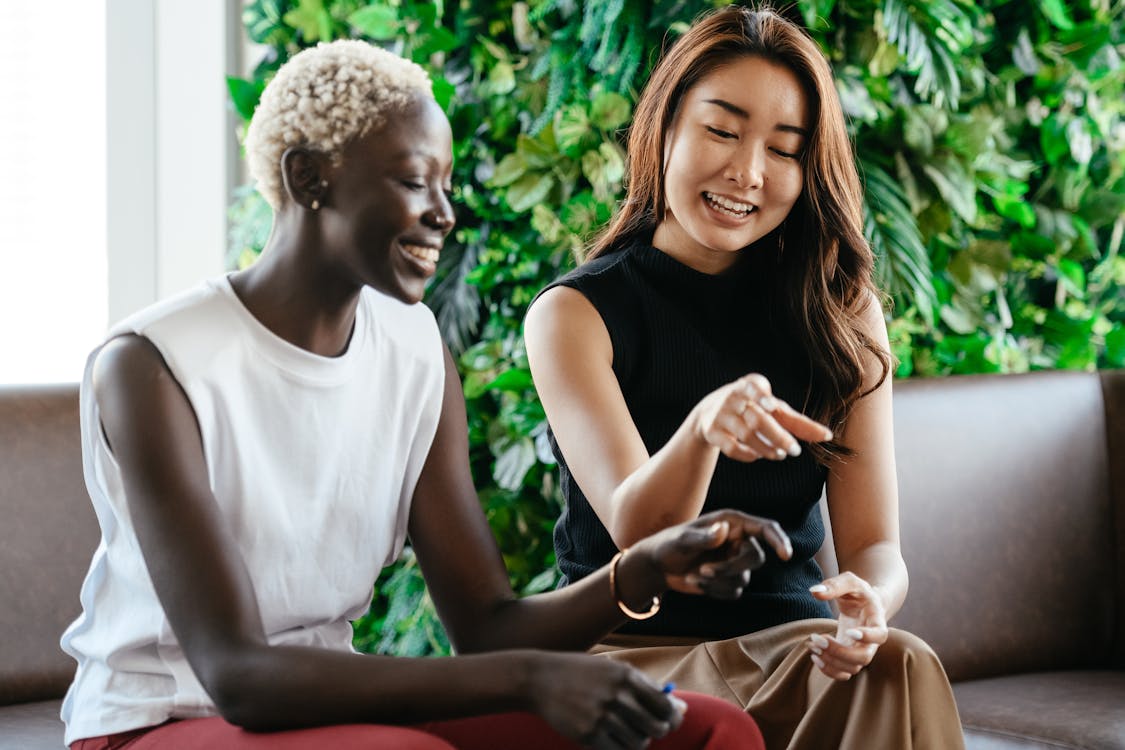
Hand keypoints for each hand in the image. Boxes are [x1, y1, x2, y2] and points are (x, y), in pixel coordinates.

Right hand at [524, 651, 682, 749]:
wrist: (539, 679)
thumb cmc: (582, 674)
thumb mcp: (612, 670)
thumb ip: (645, 686)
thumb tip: (680, 707)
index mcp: (627, 675)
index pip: (664, 705)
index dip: (671, 717)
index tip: (667, 721)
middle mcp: (617, 695)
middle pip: (656, 727)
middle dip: (657, 732)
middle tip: (647, 730)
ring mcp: (602, 715)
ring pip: (638, 742)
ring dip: (636, 741)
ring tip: (624, 731)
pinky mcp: (588, 733)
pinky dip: (618, 748)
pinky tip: (610, 738)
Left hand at [631, 510, 792, 598]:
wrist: (659, 566)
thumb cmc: (669, 545)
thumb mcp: (682, 540)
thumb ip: (703, 537)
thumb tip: (724, 530)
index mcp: (732, 523)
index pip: (765, 528)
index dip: (778, 540)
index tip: (785, 555)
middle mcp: (739, 541)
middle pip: (755, 558)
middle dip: (730, 568)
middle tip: (704, 571)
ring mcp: (736, 562)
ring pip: (743, 578)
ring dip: (717, 581)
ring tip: (693, 575)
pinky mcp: (730, 580)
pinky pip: (734, 592)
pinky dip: (714, 591)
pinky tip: (696, 581)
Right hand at [692, 374, 832, 461]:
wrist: (709, 412)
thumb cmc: (751, 408)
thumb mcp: (771, 409)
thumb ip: (796, 422)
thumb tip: (827, 436)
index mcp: (750, 385)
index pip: (755, 388)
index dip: (762, 396)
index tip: (770, 405)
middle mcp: (733, 397)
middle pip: (757, 418)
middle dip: (777, 436)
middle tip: (795, 451)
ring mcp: (721, 414)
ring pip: (746, 434)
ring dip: (766, 448)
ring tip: (779, 454)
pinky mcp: (712, 431)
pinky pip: (730, 447)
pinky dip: (746, 454)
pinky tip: (757, 456)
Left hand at [807, 572, 888, 679]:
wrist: (863, 603)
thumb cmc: (858, 591)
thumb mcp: (849, 581)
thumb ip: (835, 584)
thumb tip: (814, 591)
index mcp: (877, 621)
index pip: (880, 635)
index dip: (867, 637)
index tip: (850, 631)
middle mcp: (872, 641)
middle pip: (863, 657)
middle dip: (839, 652)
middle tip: (818, 637)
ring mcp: (861, 651)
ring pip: (852, 668)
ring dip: (830, 660)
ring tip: (812, 644)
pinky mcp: (849, 657)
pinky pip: (843, 674)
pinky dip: (829, 670)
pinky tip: (815, 656)